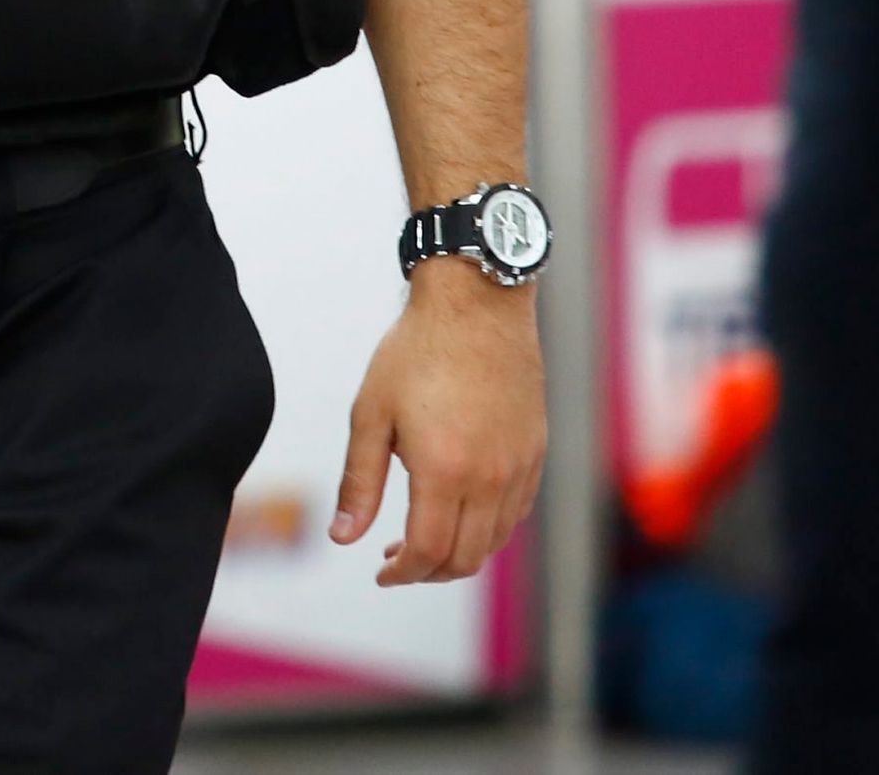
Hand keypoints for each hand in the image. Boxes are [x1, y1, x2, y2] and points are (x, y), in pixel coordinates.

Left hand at [336, 266, 546, 585]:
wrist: (475, 304)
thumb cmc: (415, 352)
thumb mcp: (371, 413)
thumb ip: (359, 482)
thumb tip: (342, 537)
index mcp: (444, 470)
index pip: (427, 552)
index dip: (401, 574)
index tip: (381, 572)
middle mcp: (489, 477)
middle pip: (464, 558)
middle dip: (428, 572)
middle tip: (397, 560)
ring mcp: (518, 466)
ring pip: (494, 541)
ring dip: (460, 554)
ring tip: (425, 538)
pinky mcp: (535, 451)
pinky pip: (516, 512)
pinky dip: (489, 529)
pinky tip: (460, 511)